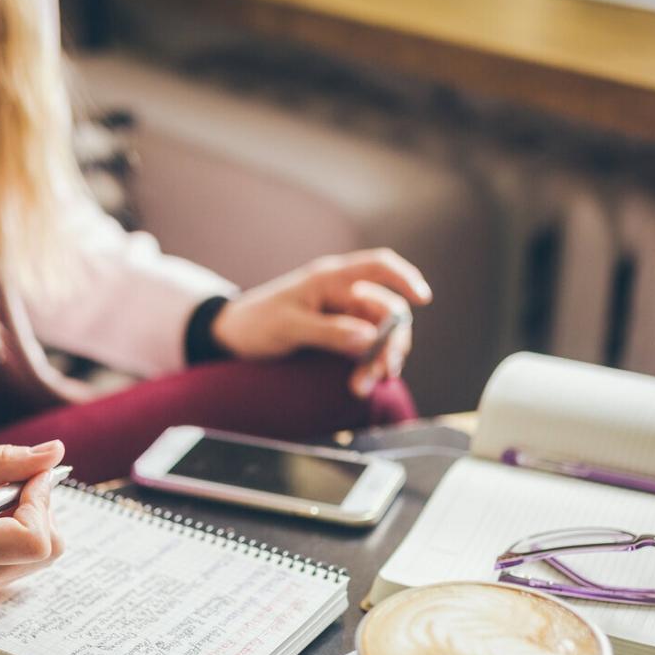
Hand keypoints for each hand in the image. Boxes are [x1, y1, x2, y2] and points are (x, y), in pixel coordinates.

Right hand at [0, 441, 66, 607]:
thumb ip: (1, 463)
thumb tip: (53, 453)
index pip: (34, 540)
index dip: (41, 499)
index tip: (28, 472)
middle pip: (45, 552)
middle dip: (40, 510)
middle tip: (8, 482)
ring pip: (35, 559)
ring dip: (25, 522)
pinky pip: (14, 565)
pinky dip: (11, 536)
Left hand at [210, 248, 431, 396]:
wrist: (231, 338)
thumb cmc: (257, 322)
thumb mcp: (289, 326)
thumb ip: (329, 331)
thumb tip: (368, 338)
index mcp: (331, 279)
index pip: (378, 268)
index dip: (405, 279)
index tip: (423, 299)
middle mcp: (342, 295)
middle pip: (386, 311)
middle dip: (390, 342)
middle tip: (383, 372)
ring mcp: (342, 317)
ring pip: (379, 335)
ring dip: (379, 359)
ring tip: (365, 386)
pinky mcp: (338, 338)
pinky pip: (365, 350)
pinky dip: (367, 366)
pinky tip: (362, 384)